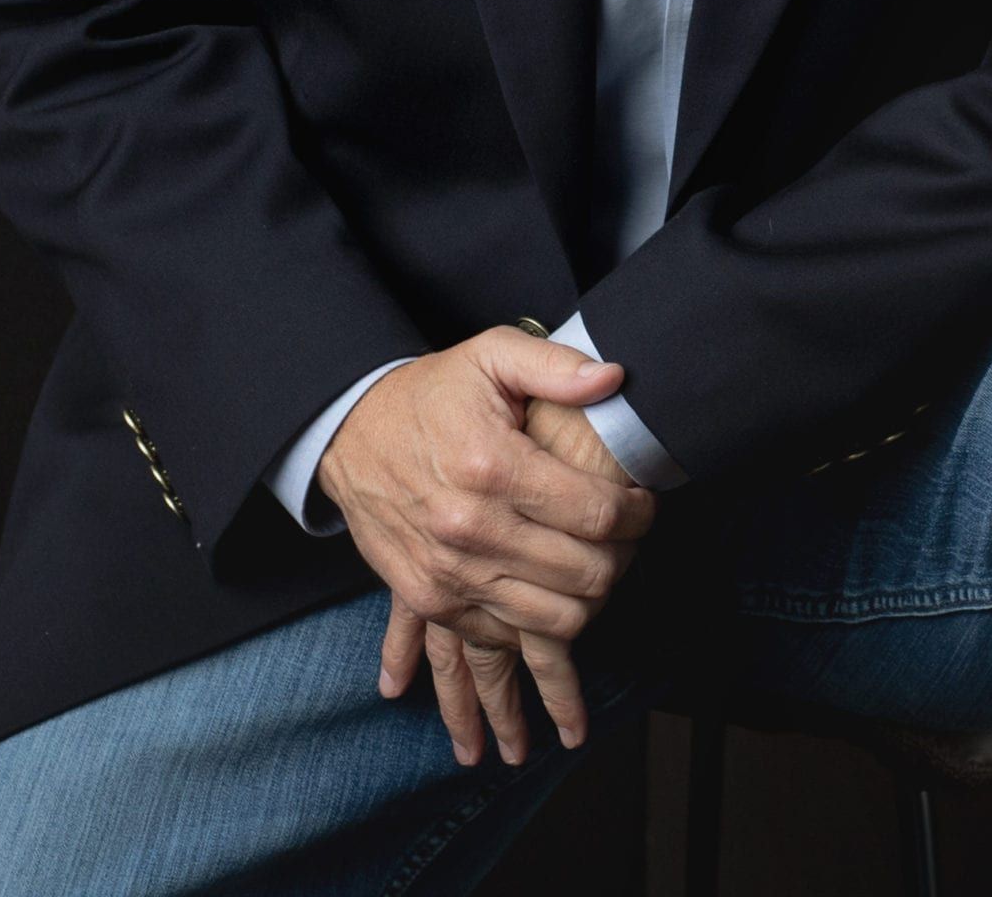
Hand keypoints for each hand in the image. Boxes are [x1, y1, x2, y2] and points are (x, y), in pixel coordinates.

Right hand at [377, 391, 642, 765]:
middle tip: (624, 536)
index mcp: (493, 466)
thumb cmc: (430, 393)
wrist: (349, 432)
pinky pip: (509, 636)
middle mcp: (471, 528)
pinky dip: (540, 621)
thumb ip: (555, 366)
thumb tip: (614, 379)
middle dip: (622, 557)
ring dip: (590, 598)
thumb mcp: (490, 355)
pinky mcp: (431, 600)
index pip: (596, 514)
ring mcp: (449, 573)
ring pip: (555, 620)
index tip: (642, 505)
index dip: (636, 514)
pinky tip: (549, 586)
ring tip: (594, 562)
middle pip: (585, 573)